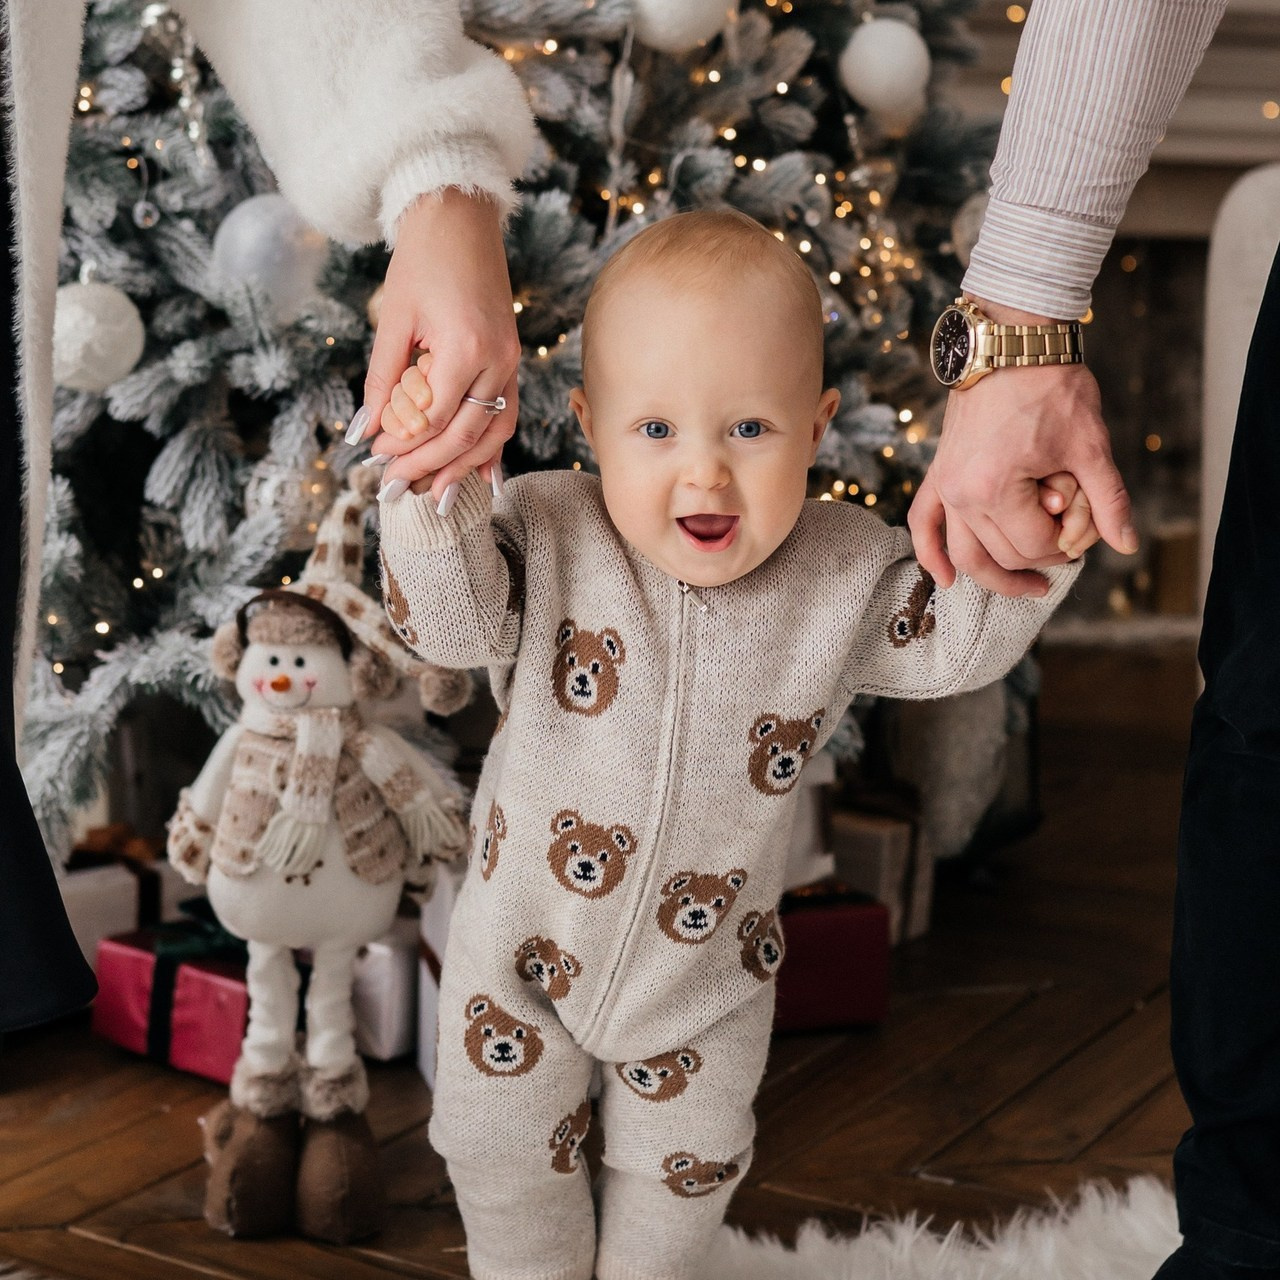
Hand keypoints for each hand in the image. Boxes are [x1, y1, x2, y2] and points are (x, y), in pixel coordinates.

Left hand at [350, 188, 519, 503]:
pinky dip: (489, 447)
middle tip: (394, 488)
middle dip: (427, 465)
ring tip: (433, 495)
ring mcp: (510, 363)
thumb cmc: (422, 260)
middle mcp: (496, 361)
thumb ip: (381, 381)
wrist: (459, 216)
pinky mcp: (511, 361)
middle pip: (463, 434)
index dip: (403, 444)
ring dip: (461, 466)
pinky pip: (504, 415)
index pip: (433, 418)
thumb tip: (365, 431)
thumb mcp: (392, 320)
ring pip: (491, 432)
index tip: (374, 457)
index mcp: (465, 347)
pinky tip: (476, 474)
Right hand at [908, 295, 1135, 597]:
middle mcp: (963, 494)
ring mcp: (946, 484)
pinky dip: (930, 553)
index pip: (1035, 545)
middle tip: (1069, 547)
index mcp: (997, 489)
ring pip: (965, 553)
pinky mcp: (940, 473)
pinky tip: (943, 579)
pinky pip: (924, 522)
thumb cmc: (1052, 387)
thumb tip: (1125, 543)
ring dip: (994, 576)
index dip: (1068, 545)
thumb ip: (1107, 500)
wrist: (1011, 342)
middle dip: (1040, 556)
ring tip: (1027, 584)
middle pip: (1003, 553)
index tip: (1088, 529)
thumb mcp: (1090, 446)